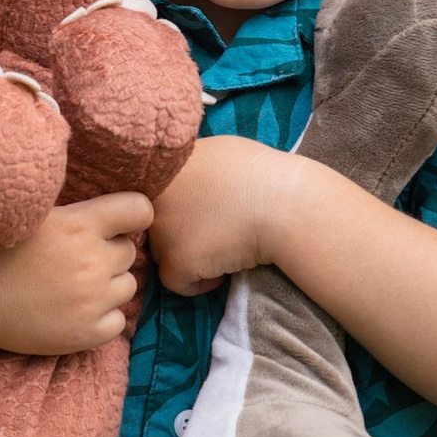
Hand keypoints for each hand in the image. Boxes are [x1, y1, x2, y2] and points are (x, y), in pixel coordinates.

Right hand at [0, 189, 153, 353]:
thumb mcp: (39, 216)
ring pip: (128, 287)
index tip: (118, 222)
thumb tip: (116, 209)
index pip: (140, 210)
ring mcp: (92, 300)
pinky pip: (119, 322)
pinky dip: (103, 318)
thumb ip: (79, 212)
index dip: (132, 215)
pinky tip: (74, 311)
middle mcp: (92, 261)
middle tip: (77, 259)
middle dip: (110, 253)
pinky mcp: (87, 333)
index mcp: (81, 224)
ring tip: (73, 286)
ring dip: (108, 286)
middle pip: (129, 252)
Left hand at [145, 135, 296, 295]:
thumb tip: (189, 181)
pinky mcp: (177, 260)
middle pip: (157, 225)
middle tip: (216, 231)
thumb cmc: (263, 175)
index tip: (203, 213)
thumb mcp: (218, 153)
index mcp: (164, 169)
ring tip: (223, 249)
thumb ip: (193, 168)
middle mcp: (154, 198)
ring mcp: (162, 230)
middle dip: (182, 231)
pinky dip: (200, 283)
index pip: (154, 198)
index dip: (177, 208)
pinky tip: (224, 271)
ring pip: (163, 254)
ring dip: (190, 255)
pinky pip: (176, 283)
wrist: (282, 204)